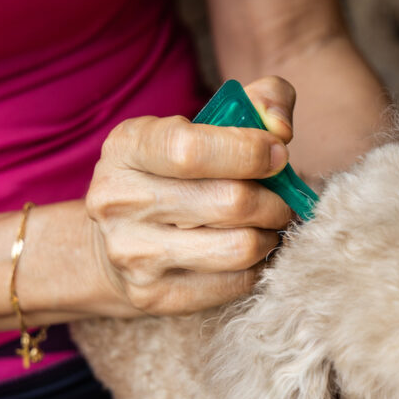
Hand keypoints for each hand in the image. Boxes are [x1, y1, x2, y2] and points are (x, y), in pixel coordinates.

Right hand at [85, 76, 296, 314]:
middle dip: (274, 200)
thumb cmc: (177, 174)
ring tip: (268, 226)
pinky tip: (249, 253)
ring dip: (269, 235)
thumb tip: (281, 127)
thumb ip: (256, 103)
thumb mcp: (203, 125)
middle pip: (230, 202)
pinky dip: (258, 267)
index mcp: (127, 146)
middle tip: (281, 199)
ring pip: (239, 248)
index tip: (279, 153)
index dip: (249, 151)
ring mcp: (131, 253)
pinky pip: (235, 284)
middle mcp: (119, 200)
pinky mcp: (152, 296)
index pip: (191, 150)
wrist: (117, 242)